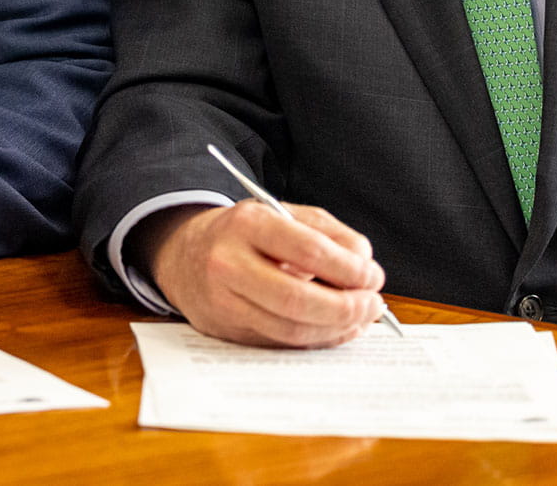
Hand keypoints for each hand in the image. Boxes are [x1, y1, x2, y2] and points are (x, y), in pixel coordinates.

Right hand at [142, 200, 386, 347]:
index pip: (309, 251)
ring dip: (336, 330)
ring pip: (290, 329)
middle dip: (346, 308)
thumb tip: (364, 263)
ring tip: (360, 319)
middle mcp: (229, 263)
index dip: (349, 269)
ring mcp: (224, 302)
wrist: (184, 254)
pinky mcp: (226, 331)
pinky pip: (281, 343)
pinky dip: (316, 340)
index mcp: (247, 224)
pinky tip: (336, 330)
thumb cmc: (243, 234)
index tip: (372, 276)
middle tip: (373, 305)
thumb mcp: (281, 213)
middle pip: (298, 299)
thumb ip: (327, 232)